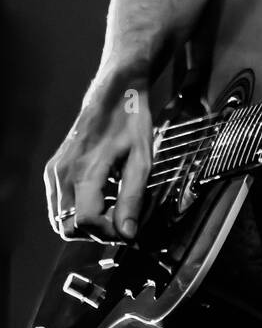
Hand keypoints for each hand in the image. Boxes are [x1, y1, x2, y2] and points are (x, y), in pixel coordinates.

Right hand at [43, 71, 152, 243]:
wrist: (115, 93)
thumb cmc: (130, 121)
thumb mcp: (142, 159)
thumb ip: (133, 198)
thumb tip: (127, 233)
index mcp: (84, 171)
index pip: (85, 222)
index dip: (108, 232)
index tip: (127, 226)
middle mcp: (62, 174)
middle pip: (67, 227)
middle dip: (95, 232)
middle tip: (120, 220)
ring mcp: (54, 171)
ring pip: (61, 218)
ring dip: (86, 222)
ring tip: (112, 207)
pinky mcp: (53, 169)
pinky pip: (60, 203)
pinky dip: (78, 209)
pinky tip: (102, 196)